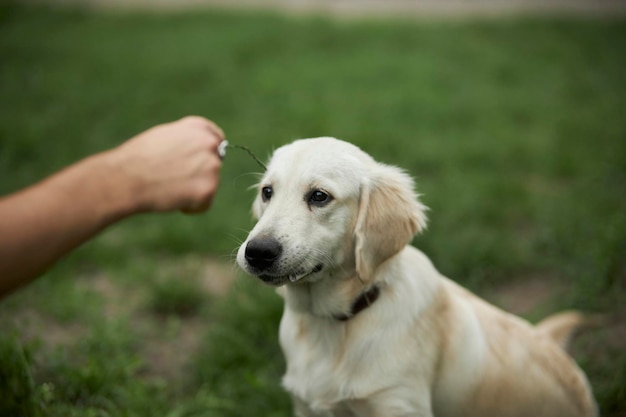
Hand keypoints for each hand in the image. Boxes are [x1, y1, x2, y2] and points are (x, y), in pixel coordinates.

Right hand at [106, 116, 224, 213]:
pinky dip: (191, 207)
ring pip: (210, 184)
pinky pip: (204, 204)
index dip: (208, 153)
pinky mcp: (208, 189)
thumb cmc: (138, 159)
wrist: (125, 178)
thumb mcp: (164, 137)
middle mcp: (209, 143)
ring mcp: (211, 166)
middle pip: (214, 163)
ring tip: (168, 187)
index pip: (217, 139)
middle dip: (199, 174)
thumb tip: (199, 151)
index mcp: (198, 127)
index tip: (200, 163)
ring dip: (193, 190)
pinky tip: (172, 199)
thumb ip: (186, 141)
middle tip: (174, 179)